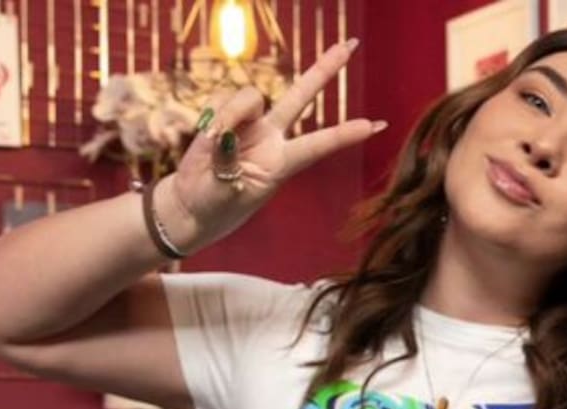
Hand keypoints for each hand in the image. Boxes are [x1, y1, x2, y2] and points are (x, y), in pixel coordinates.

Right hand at [163, 38, 385, 250]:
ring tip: (214, 139)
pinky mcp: (227, 116)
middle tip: (351, 45)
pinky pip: (223, 98)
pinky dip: (214, 113)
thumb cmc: (214, 206)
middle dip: (325, 68)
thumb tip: (225, 133)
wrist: (190, 204)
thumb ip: (227, 161)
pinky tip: (207, 134)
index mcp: (281, 164)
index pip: (318, 145)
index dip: (344, 134)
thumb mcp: (223, 192)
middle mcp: (272, 138)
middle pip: (301, 96)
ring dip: (231, 113)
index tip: (375, 126)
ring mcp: (251, 124)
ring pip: (250, 96)